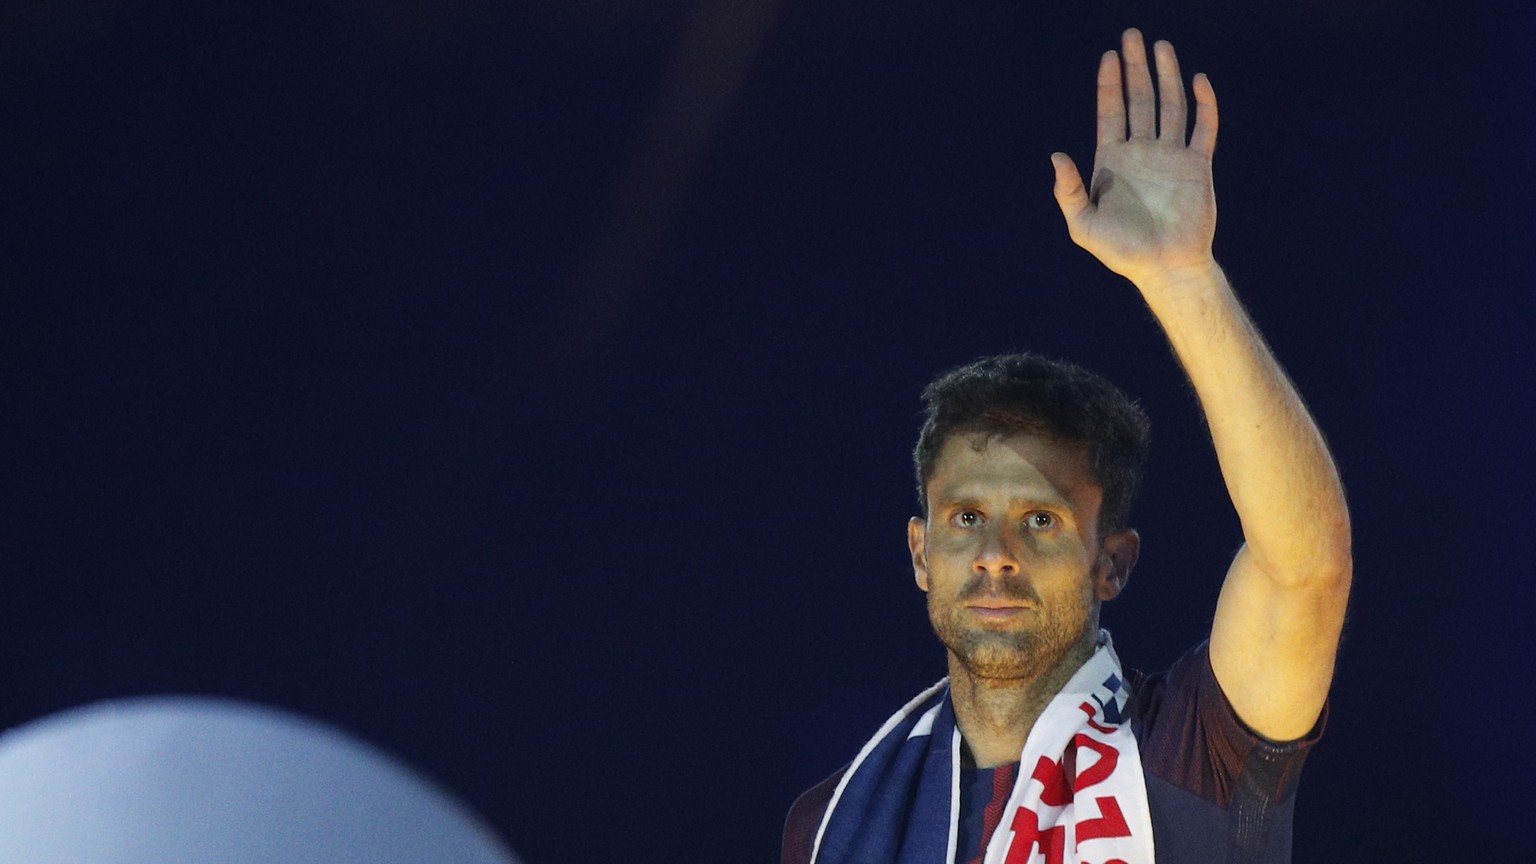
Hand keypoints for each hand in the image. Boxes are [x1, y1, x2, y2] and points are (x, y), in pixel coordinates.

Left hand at [1051, 30, 1218, 286]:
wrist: (1165, 268)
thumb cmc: (1121, 252)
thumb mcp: (1083, 225)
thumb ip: (1069, 191)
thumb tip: (1057, 155)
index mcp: (1113, 162)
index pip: (1111, 112)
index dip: (1109, 84)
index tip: (1109, 56)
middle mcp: (1142, 152)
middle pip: (1139, 99)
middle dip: (1136, 68)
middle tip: (1133, 35)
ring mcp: (1171, 157)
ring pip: (1170, 106)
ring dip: (1167, 76)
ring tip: (1162, 46)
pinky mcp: (1197, 166)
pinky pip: (1202, 128)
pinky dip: (1204, 104)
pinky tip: (1199, 80)